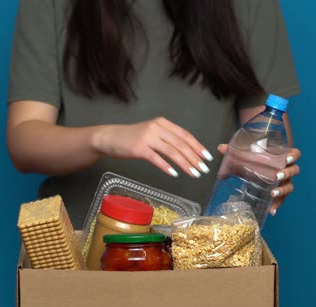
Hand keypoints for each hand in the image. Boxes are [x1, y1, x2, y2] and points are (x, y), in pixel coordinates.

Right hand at [93, 117, 213, 177]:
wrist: (109, 138)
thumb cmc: (131, 138)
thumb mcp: (151, 133)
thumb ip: (167, 138)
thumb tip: (186, 151)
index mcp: (162, 123)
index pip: (185, 135)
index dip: (197, 146)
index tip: (206, 157)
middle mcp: (157, 128)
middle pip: (181, 144)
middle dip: (194, 158)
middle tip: (203, 169)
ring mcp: (148, 137)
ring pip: (172, 151)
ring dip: (185, 164)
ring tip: (194, 174)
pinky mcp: (139, 148)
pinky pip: (157, 158)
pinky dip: (167, 167)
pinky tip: (174, 174)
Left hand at [217, 145, 300, 215]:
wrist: (260, 166)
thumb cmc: (257, 158)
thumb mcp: (247, 153)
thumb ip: (234, 150)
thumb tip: (221, 148)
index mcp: (282, 156)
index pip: (295, 154)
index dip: (293, 156)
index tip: (287, 158)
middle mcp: (286, 169)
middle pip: (294, 171)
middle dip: (287, 173)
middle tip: (278, 175)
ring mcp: (284, 181)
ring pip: (290, 186)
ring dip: (283, 190)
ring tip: (273, 193)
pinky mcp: (279, 191)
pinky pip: (282, 199)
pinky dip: (277, 205)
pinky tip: (272, 211)